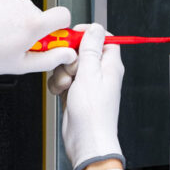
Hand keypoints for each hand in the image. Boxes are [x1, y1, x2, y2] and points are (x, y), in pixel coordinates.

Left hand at [0, 0, 76, 77]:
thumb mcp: (21, 65)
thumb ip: (50, 58)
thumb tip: (68, 53)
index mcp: (32, 24)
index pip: (63, 15)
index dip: (60, 25)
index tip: (52, 34)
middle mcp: (22, 5)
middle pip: (40, 14)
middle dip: (32, 26)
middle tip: (15, 41)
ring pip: (23, 7)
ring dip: (16, 18)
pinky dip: (2, 9)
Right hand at [61, 23, 124, 169]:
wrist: (86, 141)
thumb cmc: (93, 114)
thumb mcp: (90, 75)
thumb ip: (90, 49)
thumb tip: (95, 28)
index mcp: (110, 65)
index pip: (103, 38)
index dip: (87, 34)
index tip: (73, 37)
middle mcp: (100, 73)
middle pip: (81, 50)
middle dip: (69, 58)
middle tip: (72, 70)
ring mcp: (88, 84)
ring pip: (68, 65)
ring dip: (62, 73)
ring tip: (67, 86)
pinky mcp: (76, 93)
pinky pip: (62, 80)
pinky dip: (58, 85)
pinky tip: (61, 94)